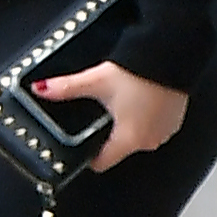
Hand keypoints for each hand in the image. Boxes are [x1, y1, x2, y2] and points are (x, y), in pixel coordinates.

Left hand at [32, 61, 186, 172]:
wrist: (172, 54)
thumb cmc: (140, 70)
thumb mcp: (97, 80)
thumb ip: (67, 88)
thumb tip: (41, 89)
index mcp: (129, 139)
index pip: (102, 163)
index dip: (87, 155)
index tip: (81, 144)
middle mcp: (150, 140)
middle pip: (119, 148)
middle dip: (107, 133)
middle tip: (101, 111)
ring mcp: (165, 131)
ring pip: (137, 136)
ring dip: (128, 124)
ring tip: (122, 101)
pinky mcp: (175, 119)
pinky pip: (154, 125)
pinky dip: (145, 116)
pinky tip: (139, 98)